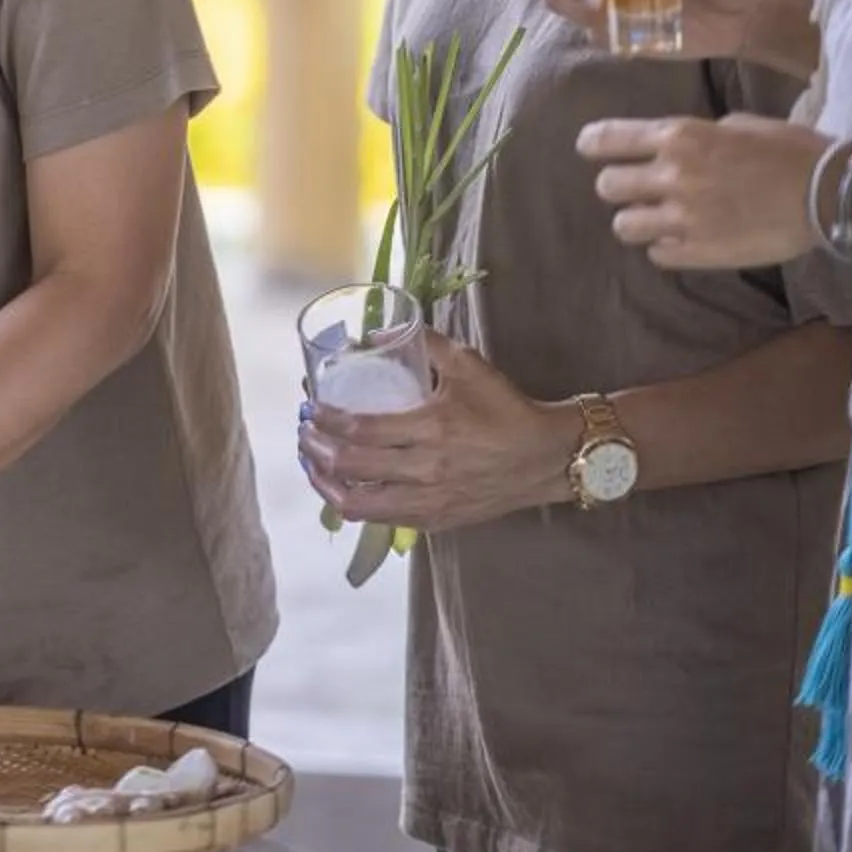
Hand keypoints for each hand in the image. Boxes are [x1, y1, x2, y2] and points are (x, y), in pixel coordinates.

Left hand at [298, 335, 569, 532]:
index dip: (326, 421)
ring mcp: (431, 501)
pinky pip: (382, 519)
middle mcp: (427, 470)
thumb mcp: (469, 365)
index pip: (361, 430)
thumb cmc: (506, 410)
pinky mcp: (437, 521)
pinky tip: (343, 488)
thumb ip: (425, 342)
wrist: (548, 458)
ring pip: (359, 505)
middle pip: (352, 467)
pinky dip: (354, 505)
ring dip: (326, 484)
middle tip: (303, 433)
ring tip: (313, 464)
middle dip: (315, 449)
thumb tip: (378, 330)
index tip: (310, 408)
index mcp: (433, 429)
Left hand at [578, 113, 826, 270]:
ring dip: (639, 221)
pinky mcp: (699, 252)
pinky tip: (687, 240)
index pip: (606, 139)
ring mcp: (683, 218)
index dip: (593, 145)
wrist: (829, 194)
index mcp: (679, 137)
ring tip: (662, 219)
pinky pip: (657, 255)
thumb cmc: (791, 151)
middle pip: (606, 186)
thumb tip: (677, 145)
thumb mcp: (739, 125)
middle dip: (620, 186)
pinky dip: (666, 248)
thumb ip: (698, 135)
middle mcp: (672, 175)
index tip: (592, 149)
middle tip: (640, 190)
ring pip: (624, 225)